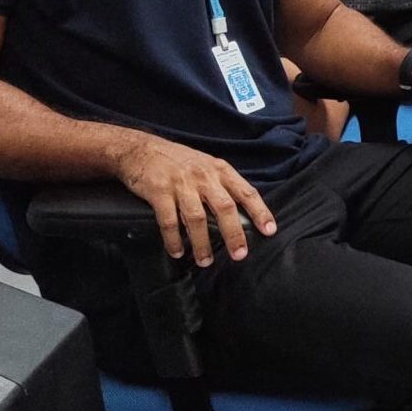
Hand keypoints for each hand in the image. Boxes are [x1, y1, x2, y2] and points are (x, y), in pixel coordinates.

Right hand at [113, 134, 277, 267]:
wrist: (142, 149)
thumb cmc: (179, 161)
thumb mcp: (207, 165)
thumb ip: (222, 185)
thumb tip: (242, 213)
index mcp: (220, 170)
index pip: (246, 192)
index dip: (259, 212)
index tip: (269, 231)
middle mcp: (204, 177)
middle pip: (224, 208)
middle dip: (234, 233)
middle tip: (239, 254)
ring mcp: (181, 184)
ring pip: (197, 218)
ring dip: (202, 243)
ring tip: (205, 261)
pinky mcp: (159, 191)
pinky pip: (168, 221)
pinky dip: (173, 239)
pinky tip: (177, 251)